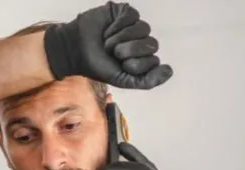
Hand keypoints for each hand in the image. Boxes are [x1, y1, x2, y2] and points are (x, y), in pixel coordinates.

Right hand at [44, 2, 172, 89]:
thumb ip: (147, 81)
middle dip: (129, 51)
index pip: (154, 60)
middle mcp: (142, 42)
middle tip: (113, 53)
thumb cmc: (99, 65)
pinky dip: (117, 26)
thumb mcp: (123, 80)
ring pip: (143, 29)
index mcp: (144, 59)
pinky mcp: (125, 12)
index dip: (135, 64)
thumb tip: (169, 71)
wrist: (76, 50)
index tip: (120, 66)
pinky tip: (108, 30)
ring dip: (121, 38)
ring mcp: (135, 26)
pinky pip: (132, 16)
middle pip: (151, 44)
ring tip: (107, 42)